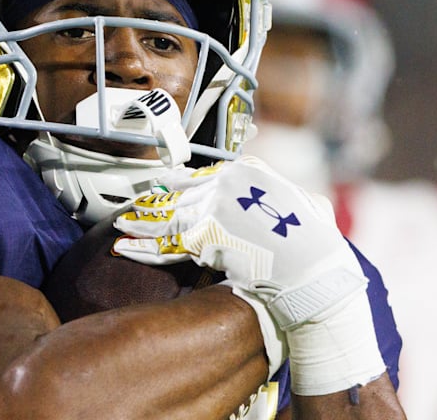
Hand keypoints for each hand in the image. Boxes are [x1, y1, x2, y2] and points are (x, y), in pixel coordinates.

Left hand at [113, 156, 385, 394]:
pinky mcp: (203, 238)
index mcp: (247, 171)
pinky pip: (166, 244)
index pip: (202, 175)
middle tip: (133, 205)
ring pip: (167, 215)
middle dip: (155, 201)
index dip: (179, 183)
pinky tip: (124, 247)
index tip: (163, 185)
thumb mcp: (303, 197)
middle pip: (179, 194)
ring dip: (141, 222)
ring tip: (121, 225)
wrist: (311, 264)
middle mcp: (224, 183)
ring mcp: (211, 208)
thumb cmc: (315, 238)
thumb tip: (268, 178)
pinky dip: (142, 247)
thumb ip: (278, 186)